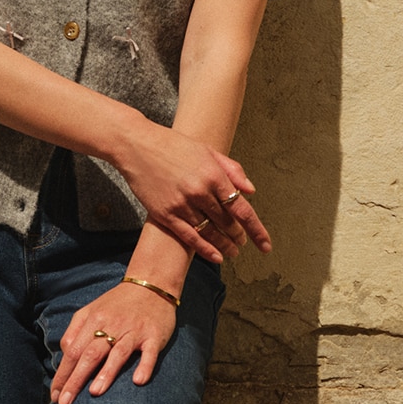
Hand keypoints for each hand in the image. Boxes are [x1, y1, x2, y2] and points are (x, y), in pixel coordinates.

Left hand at [52, 283, 177, 403]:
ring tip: (95, 393)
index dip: (62, 373)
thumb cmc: (117, 304)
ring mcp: (134, 331)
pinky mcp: (154, 335)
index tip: (55, 395)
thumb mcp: (91, 311)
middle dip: (76, 380)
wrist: (151, 284)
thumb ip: (75, 331)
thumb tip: (65, 356)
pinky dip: (145, 366)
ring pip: (118, 353)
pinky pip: (150, 353)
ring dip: (106, 373)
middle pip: (90, 355)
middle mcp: (112, 326)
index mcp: (93, 320)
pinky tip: (138, 381)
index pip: (73, 351)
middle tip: (65, 403)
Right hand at [110, 121, 270, 265]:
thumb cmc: (173, 146)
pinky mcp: (165, 214)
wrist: (137, 146)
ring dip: (225, 246)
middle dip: (239, 237)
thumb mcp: (207, 151)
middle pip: (227, 223)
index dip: (256, 230)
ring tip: (233, 252)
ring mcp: (182, 205)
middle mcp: (200, 192)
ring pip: (210, 233)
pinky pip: (190, 237)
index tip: (266, 245)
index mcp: (213, 175)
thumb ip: (232, 170)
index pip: (242, 209)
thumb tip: (250, 191)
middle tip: (243, 242)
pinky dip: (205, 249)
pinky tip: (216, 256)